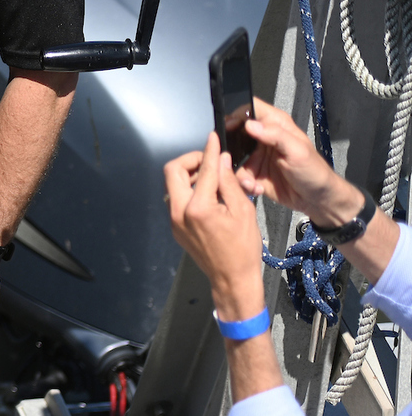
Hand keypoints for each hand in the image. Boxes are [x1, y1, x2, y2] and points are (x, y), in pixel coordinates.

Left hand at [165, 132, 266, 320]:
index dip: (209, 151)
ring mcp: (173, 220)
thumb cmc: (243, 246)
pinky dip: (190, 190)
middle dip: (191, 161)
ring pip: (173, 185)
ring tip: (213, 178)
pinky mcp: (174, 226)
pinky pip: (177, 199)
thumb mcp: (243, 211)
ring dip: (189, 175)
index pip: (202, 170)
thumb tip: (221, 159)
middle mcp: (178, 212)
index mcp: (197, 208)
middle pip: (172, 171)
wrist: (231, 277)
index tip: (213, 137)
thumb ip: (228, 183)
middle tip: (210, 161)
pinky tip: (209, 194)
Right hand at [236, 98, 363, 225]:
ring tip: (251, 182)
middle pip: (234, 132)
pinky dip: (243, 183)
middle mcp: (263, 138)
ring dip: (239, 171)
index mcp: (276, 125)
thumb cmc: (314, 172)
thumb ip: (275, 135)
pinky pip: (237, 174)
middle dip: (231, 148)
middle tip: (233, 160)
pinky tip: (256, 188)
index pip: (251, 109)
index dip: (237, 115)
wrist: (316, 200)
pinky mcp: (253, 172)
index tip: (230, 128)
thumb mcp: (297, 151)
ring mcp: (256, 155)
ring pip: (233, 156)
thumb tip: (250, 125)